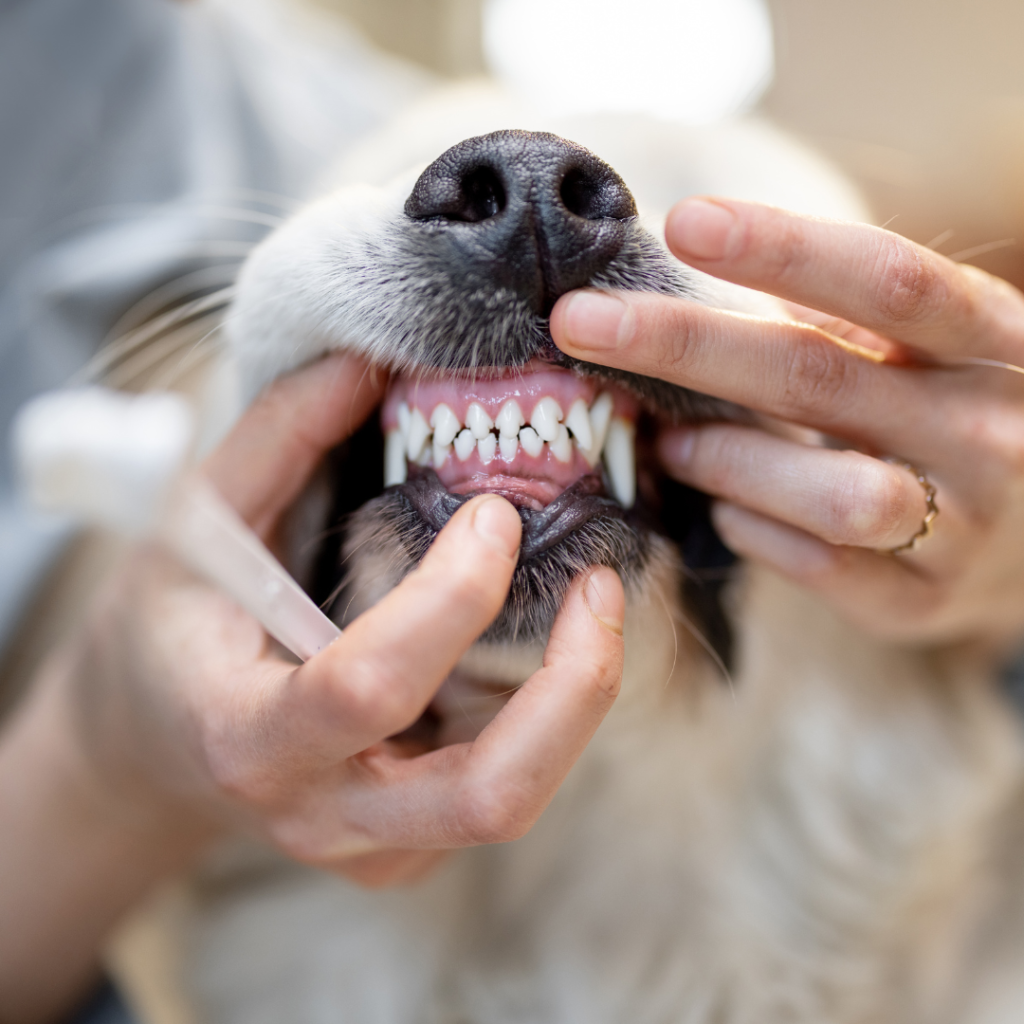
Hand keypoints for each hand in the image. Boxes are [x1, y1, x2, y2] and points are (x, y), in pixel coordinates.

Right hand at [0, 353, 624, 1020]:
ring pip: (516, 801)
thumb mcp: (196, 525)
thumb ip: (277, 439)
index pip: (367, 687)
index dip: (450, 597)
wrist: (155, 744)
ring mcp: (374, 847)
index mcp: (248, 736)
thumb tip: (366, 361)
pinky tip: (539, 643)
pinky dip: (545, 713)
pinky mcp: (410, 849)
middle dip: (573, 688)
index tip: (493, 513)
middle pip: (488, 796)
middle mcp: (322, 813)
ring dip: (577, 700)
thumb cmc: (172, 628)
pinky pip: (503, 790)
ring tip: (594, 602)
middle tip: (601, 585)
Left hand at [551, 197, 1023, 652]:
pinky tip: (723, 511)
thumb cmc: (948, 419)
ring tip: (668, 441)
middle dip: (684, 345)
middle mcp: (990, 429)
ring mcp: (963, 525)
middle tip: (579, 322)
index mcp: (994, 342)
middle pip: (818, 376)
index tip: (682, 222)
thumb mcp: (926, 352)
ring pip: (825, 491)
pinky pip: (815, 564)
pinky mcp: (920, 600)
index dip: (784, 248)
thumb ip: (841, 319)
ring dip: (721, 459)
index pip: (888, 280)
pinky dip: (749, 531)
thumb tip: (700, 269)